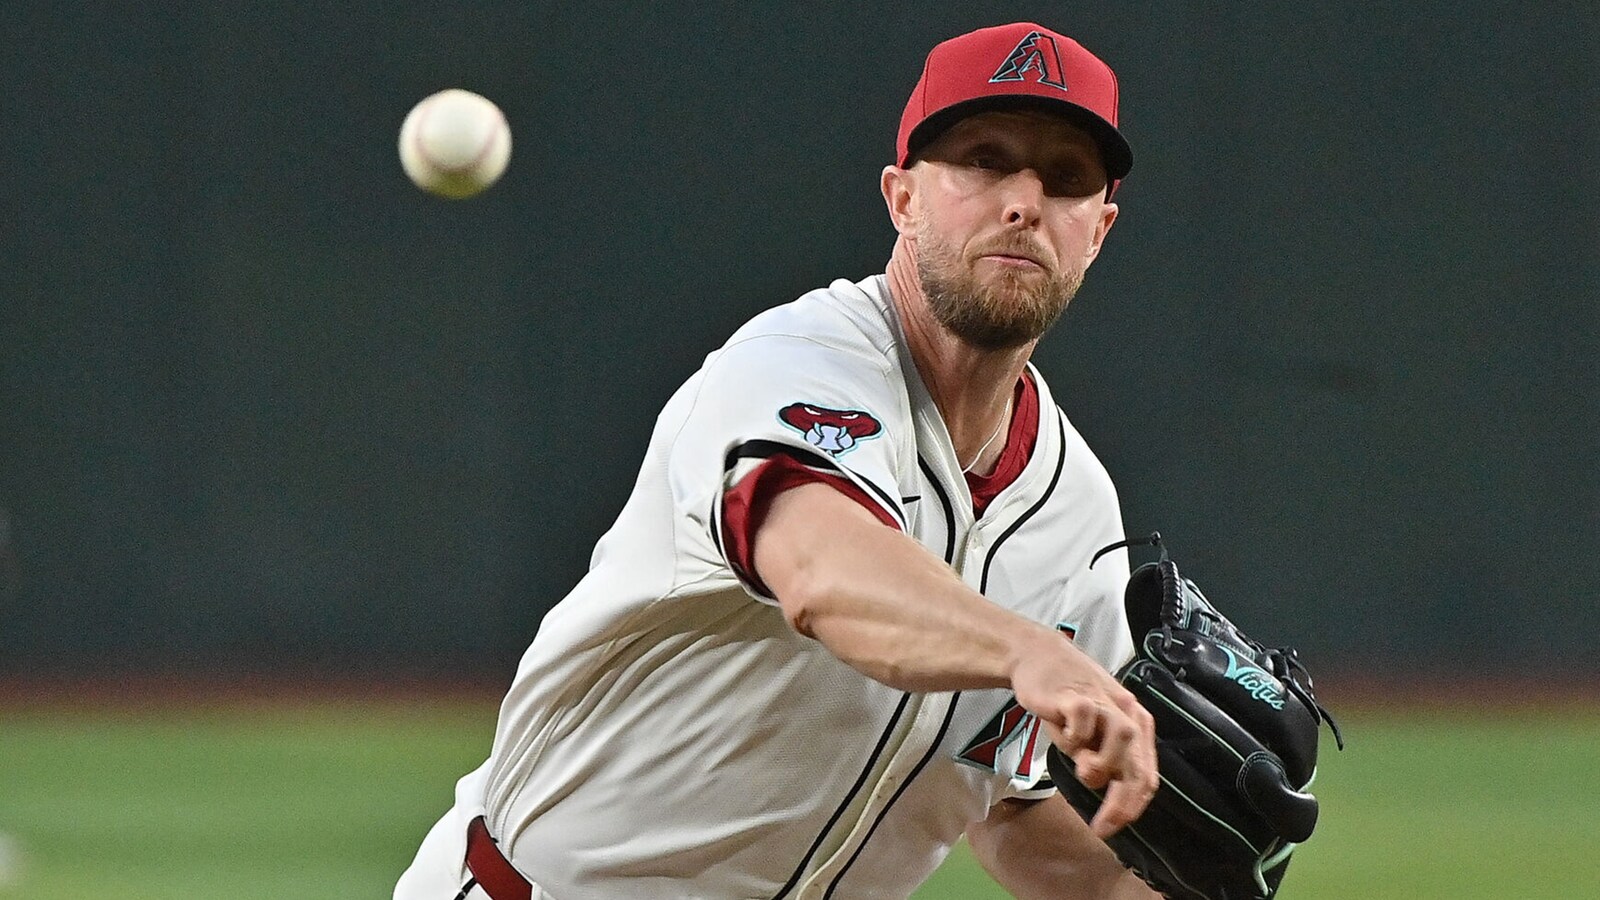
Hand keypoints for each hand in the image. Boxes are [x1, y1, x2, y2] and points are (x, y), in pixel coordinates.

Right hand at [1011, 633, 1157, 838]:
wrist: (1037, 656)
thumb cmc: (1066, 699)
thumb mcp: (1088, 734)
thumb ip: (1098, 758)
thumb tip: (1100, 786)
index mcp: (1134, 723)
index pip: (1144, 773)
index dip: (1132, 806)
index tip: (1112, 828)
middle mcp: (1125, 712)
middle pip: (1136, 761)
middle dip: (1123, 800)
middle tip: (1104, 825)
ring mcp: (1102, 701)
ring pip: (1122, 737)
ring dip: (1105, 764)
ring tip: (1084, 773)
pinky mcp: (1075, 694)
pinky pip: (1084, 718)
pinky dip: (1076, 735)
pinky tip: (1064, 733)